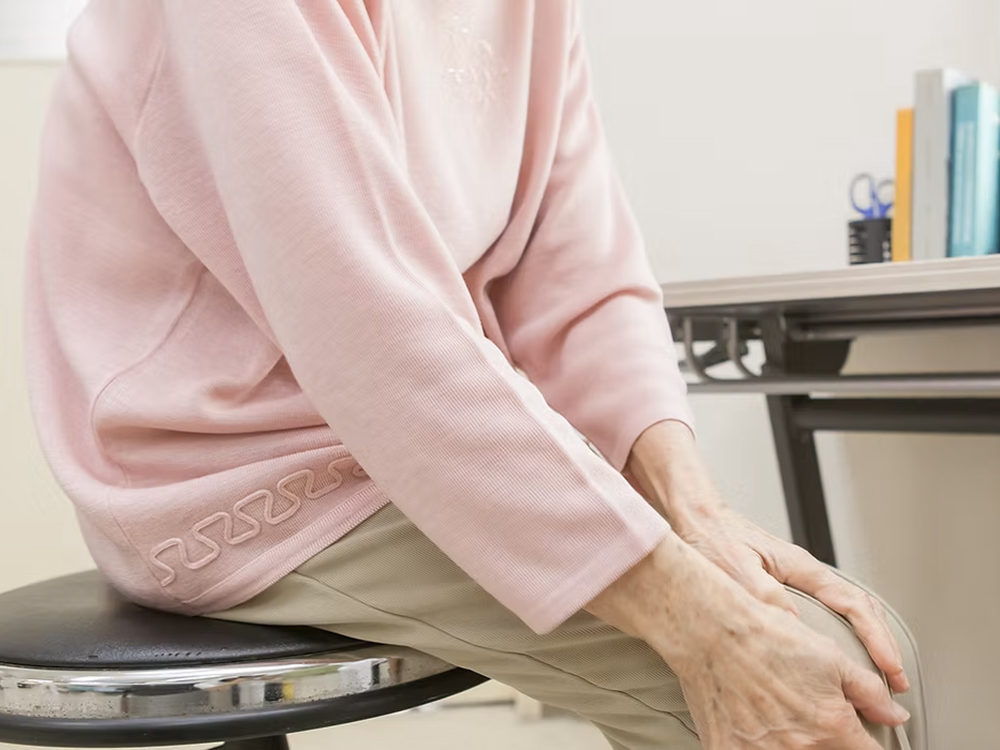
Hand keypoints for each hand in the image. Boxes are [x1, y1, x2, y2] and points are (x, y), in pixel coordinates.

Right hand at [587, 534, 909, 748]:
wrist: (711, 631)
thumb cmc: (767, 636)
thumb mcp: (831, 657)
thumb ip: (870, 692)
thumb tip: (896, 716)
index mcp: (831, 727)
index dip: (871, 746)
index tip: (868, 740)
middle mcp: (798, 747)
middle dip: (830, 742)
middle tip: (813, 717)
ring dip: (795, 744)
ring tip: (784, 719)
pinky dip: (758, 746)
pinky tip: (756, 729)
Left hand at [624, 420, 908, 694]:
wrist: (694, 517)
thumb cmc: (712, 537)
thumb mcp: (736, 568)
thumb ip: (763, 594)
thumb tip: (792, 626)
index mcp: (799, 567)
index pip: (852, 604)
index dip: (875, 638)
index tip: (890, 667)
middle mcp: (803, 573)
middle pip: (859, 610)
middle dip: (881, 646)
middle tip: (895, 681)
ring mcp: (795, 580)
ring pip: (844, 612)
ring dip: (864, 643)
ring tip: (874, 677)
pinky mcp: (782, 588)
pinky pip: (823, 613)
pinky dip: (839, 636)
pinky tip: (834, 658)